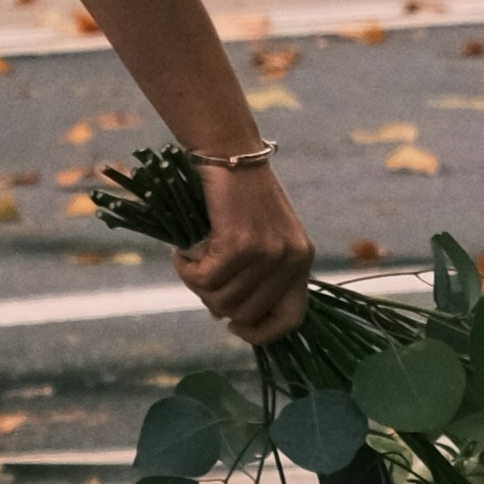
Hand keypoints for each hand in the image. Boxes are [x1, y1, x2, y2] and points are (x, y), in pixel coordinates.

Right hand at [181, 153, 310, 347]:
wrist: (228, 150)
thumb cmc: (237, 193)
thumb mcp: (259, 236)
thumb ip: (253, 276)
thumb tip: (224, 316)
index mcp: (302, 260)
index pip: (291, 319)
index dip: (261, 333)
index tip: (233, 326)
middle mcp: (291, 260)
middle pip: (245, 313)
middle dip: (214, 301)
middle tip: (198, 274)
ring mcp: (268, 253)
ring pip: (221, 299)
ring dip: (196, 283)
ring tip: (189, 258)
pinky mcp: (240, 244)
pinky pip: (204, 279)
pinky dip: (186, 269)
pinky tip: (181, 252)